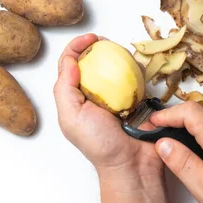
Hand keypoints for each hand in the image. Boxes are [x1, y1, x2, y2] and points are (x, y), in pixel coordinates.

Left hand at [53, 34, 162, 181]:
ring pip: (113, 66)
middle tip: (106, 41)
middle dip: (97, 46)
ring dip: (117, 54)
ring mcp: (116, 96)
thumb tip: (70, 61)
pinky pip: (136, 77)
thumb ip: (65, 89)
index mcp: (75, 98)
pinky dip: (136, 68)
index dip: (76, 47)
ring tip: (122, 50)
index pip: (69, 65)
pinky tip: (137, 64)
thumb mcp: (72, 118)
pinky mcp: (137, 99)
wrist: (132, 164)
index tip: (90, 39)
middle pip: (91, 61)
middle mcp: (93, 95)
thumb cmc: (100, 145)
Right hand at [150, 101, 202, 202]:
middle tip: (155, 135)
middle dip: (174, 121)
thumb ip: (182, 163)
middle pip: (199, 114)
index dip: (167, 115)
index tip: (150, 125)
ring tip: (171, 145)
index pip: (190, 112)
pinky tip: (194, 152)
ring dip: (188, 129)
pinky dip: (202, 135)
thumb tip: (162, 143)